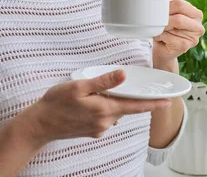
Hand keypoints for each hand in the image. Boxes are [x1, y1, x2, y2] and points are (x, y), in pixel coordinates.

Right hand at [19, 70, 171, 144]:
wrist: (39, 125)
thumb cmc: (56, 103)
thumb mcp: (79, 86)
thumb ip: (104, 81)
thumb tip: (123, 75)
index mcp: (104, 109)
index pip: (135, 106)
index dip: (152, 103)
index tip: (167, 101)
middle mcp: (105, 122)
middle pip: (126, 108)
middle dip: (130, 98)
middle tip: (132, 87)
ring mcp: (98, 129)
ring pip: (115, 112)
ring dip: (114, 102)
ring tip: (100, 92)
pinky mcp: (92, 131)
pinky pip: (105, 117)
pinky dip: (104, 108)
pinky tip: (91, 102)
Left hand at [153, 0, 203, 71]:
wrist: (163, 48)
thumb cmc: (168, 28)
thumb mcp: (169, 11)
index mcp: (197, 14)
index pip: (181, 4)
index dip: (168, 6)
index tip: (160, 9)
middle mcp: (199, 26)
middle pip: (178, 17)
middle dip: (164, 18)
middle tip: (158, 21)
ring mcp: (194, 38)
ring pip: (172, 26)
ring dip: (162, 28)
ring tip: (161, 30)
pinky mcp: (185, 46)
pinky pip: (169, 37)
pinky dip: (161, 36)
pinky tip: (162, 38)